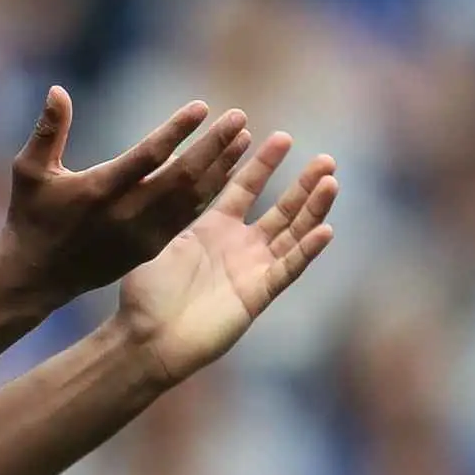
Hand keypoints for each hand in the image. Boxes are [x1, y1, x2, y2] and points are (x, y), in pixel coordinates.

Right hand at [1, 85, 252, 297]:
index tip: (202, 107)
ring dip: (220, 167)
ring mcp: (142, 234)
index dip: (176, 131)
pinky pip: (188, 216)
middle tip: (238, 117)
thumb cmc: (31, 215)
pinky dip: (209, 191)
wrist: (37, 275)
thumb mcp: (28, 171)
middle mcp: (126, 214)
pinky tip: (225, 170)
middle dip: (214, 146)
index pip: (147, 156)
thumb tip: (58, 90)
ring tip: (242, 138)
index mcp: (98, 191)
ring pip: (192, 197)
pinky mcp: (150, 247)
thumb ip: (48, 130)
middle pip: (181, 176)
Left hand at [115, 132, 338, 387]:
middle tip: (326, 159)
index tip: (280, 136)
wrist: (146, 338)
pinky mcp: (257, 295)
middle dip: (303, 183)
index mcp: (211, 228)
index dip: (262, 164)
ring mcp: (252, 269)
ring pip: (292, 234)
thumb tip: (168, 170)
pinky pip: (287, 269)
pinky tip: (325, 229)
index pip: (243, 188)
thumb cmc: (143, 294)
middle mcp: (237, 246)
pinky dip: (306, 250)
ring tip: (331, 181)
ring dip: (313, 209)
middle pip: (280, 209)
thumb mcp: (156, 240)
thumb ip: (172, 209)